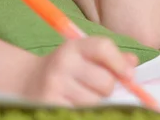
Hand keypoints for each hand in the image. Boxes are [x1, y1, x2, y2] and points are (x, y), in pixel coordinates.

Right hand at [20, 36, 138, 105]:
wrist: (27, 82)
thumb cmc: (67, 71)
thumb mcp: (84, 57)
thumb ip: (111, 58)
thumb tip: (133, 63)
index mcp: (73, 47)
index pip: (102, 47)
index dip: (120, 63)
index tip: (129, 76)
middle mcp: (62, 64)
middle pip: (105, 82)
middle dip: (109, 91)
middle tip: (98, 91)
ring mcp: (54, 87)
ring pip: (96, 103)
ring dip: (97, 107)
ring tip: (83, 100)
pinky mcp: (49, 107)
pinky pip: (82, 115)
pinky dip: (86, 114)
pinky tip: (76, 108)